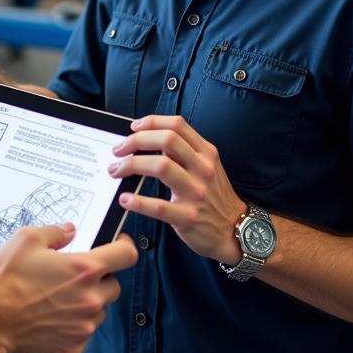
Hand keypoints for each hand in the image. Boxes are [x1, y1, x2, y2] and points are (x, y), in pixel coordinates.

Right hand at [0, 224, 137, 352]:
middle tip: (75, 278)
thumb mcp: (27, 240)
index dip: (126, 247)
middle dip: (100, 281)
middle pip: (114, 286)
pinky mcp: (74, 348)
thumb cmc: (8, 281)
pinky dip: (73, 326)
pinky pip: (83, 334)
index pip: (126, 256)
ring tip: (58, 300)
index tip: (120, 246)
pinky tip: (51, 319)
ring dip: (86, 304)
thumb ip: (54, 232)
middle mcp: (91, 299)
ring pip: (98, 312)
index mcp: (85, 269)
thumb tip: (69, 231)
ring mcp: (84, 326)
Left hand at [108, 115, 244, 264]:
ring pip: (161, 166)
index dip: (152, 122)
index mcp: (206, 153)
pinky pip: (159, 206)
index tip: (133, 128)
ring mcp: (196, 192)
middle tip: (119, 150)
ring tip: (116, 170)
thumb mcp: (207, 166)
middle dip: (136, 140)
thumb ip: (185, 151)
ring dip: (132, 165)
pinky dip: (138, 201)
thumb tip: (148, 138)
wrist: (236, 230)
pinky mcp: (188, 217)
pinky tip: (125, 199)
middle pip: (167, 140)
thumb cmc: (214, 196)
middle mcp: (202, 168)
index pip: (177, 125)